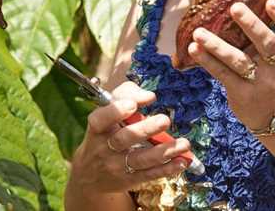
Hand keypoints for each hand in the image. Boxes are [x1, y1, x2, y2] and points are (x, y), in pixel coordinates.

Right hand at [67, 81, 192, 194]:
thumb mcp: (107, 112)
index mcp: (97, 128)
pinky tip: (182, 161)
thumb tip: (148, 96)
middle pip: (124, 139)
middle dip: (145, 129)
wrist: (90, 175)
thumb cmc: (105, 133)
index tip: (133, 104)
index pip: (101, 119)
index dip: (115, 111)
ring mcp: (116, 166)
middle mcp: (104, 148)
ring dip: (164, 151)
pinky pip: (150, 174)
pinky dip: (167, 169)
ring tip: (184, 143)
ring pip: (141, 159)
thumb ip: (125, 96)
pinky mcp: (129, 180)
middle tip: (165, 120)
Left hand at [188, 0, 274, 131]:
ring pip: (239, 61)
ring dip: (217, 46)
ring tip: (198, 32)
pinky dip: (208, 61)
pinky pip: (223, 74)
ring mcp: (259, 81)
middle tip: (235, 7)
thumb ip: (266, 31)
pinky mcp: (241, 93)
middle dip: (251, 25)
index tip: (271, 0)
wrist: (272, 115)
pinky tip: (194, 49)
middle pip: (266, 44)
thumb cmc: (269, 73)